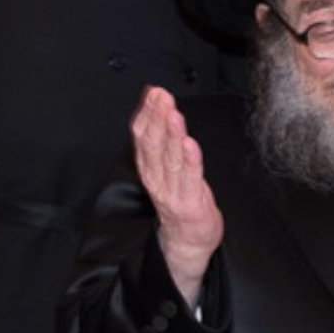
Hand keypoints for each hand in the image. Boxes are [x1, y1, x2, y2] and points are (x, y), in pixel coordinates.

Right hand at [131, 86, 222, 307]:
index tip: (153, 93)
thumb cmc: (181, 198)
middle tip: (161, 97)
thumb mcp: (166, 166)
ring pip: (170, 159)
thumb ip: (161, 137)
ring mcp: (172, 191)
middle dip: (157, 117)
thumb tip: (157, 105)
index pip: (143, 136)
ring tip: (173, 114)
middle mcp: (157, 178)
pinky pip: (189, 178)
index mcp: (149, 167)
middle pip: (154, 144)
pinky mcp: (190, 202)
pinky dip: (189, 160)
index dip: (147, 113)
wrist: (188, 239)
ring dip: (171, 135)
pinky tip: (190, 144)